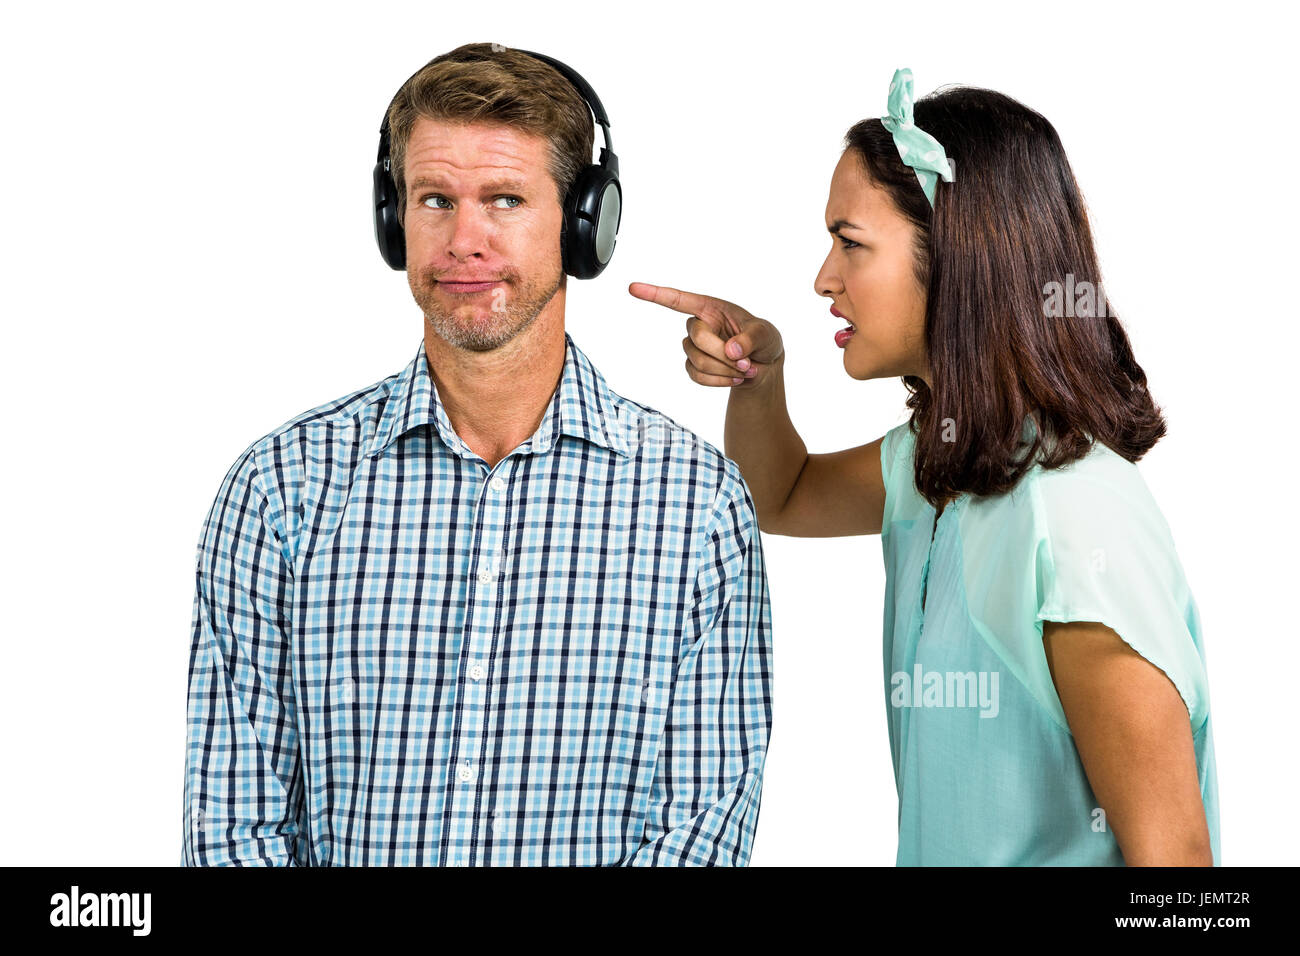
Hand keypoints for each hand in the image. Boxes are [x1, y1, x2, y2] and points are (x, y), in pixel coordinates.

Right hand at [628, 282, 784, 388]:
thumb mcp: (766, 334)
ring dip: (724, 369)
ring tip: (746, 369)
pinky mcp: (694, 368)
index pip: (679, 300)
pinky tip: (734, 379)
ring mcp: (694, 347)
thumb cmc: (765, 341)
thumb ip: (751, 338)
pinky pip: (697, 377)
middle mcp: (699, 325)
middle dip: (722, 352)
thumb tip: (732, 350)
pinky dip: (719, 381)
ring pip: (697, 360)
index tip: (633, 288)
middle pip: (696, 336)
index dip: (655, 294)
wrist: (764, 368)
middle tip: (745, 360)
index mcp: (711, 308)